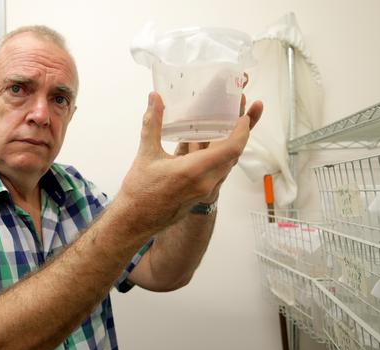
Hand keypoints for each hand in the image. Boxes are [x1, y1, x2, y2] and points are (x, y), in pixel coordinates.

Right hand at [117, 91, 262, 234]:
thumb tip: (155, 98)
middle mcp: (204, 182)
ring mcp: (203, 190)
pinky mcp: (200, 193)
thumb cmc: (139, 192)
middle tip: (239, 110)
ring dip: (227, 143)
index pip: (231, 149)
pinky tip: (206, 141)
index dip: (243, 130)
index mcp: (194, 171)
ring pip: (224, 162)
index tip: (244, 114)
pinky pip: (215, 170)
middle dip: (238, 131)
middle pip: (232, 153)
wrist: (135, 221)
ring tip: (225, 121)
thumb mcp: (146, 154)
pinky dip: (215, 154)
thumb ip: (153, 123)